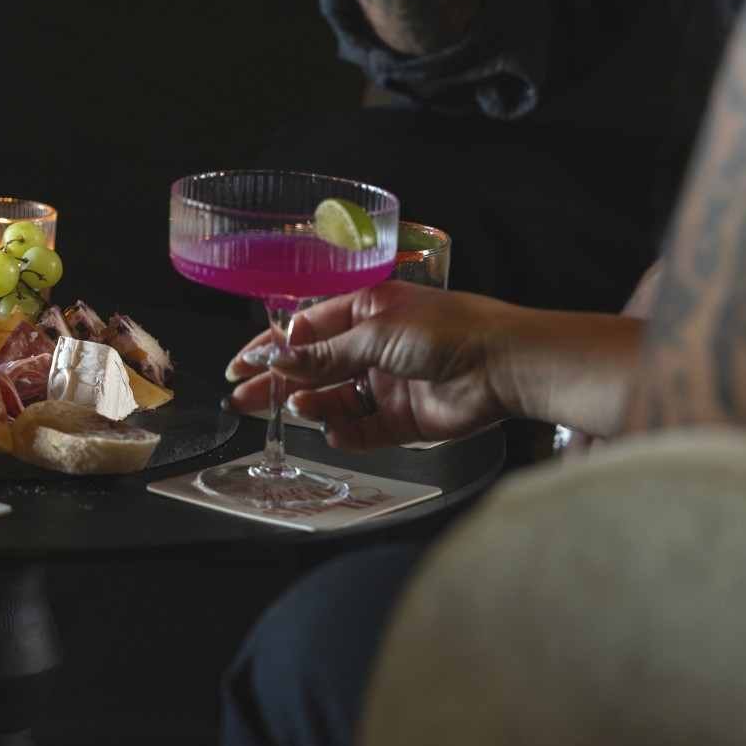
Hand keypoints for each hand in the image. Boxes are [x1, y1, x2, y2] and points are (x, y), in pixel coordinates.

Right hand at [226, 282, 510, 449]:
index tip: (240, 366)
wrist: (504, 366)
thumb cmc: (450, 329)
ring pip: (333, 403)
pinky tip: (334, 430)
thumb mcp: (376, 333)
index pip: (305, 331)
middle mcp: (373, 348)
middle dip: (279, 385)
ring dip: (313, 408)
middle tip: (246, 401)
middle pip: (313, 370)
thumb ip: (324, 354)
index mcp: (365, 311)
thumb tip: (278, 359)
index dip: (271, 349)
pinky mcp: (402, 420)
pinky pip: (361, 432)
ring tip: (301, 410)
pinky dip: (344, 434)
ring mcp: (387, 385)